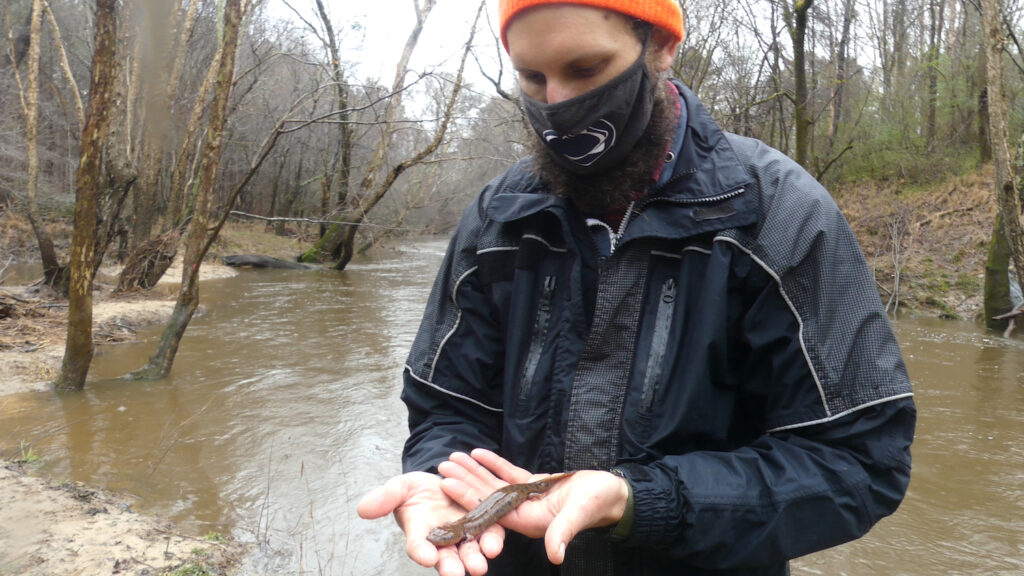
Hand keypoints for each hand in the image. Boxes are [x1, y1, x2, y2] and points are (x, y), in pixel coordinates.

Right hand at [356, 471, 502, 575]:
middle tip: (454, 574)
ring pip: (470, 552)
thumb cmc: (417, 490)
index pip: (418, 548)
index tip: (425, 556)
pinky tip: (494, 543)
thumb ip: (385, 498)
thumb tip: (363, 508)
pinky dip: (492, 539)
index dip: (421, 552)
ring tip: (479, 566)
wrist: (444, 480)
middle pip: (446, 559)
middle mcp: (442, 542)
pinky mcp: (484, 524)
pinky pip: (489, 534)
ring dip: (475, 559)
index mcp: (419, 535)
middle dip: (451, 567)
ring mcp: (464, 535)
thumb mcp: (400, 488)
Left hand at [438, 449, 629, 564]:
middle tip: (442, 467)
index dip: (469, 498)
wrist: (611, 495)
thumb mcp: (579, 515)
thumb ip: (564, 533)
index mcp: (530, 523)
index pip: (492, 510)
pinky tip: (478, 452)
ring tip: (453, 456)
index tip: (449, 484)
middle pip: (487, 497)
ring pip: (494, 484)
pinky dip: (493, 463)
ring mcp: (527, 499)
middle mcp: (523, 513)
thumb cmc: (597, 503)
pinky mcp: (534, 486)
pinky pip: (509, 474)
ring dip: (474, 471)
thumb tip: (555, 556)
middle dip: (465, 482)